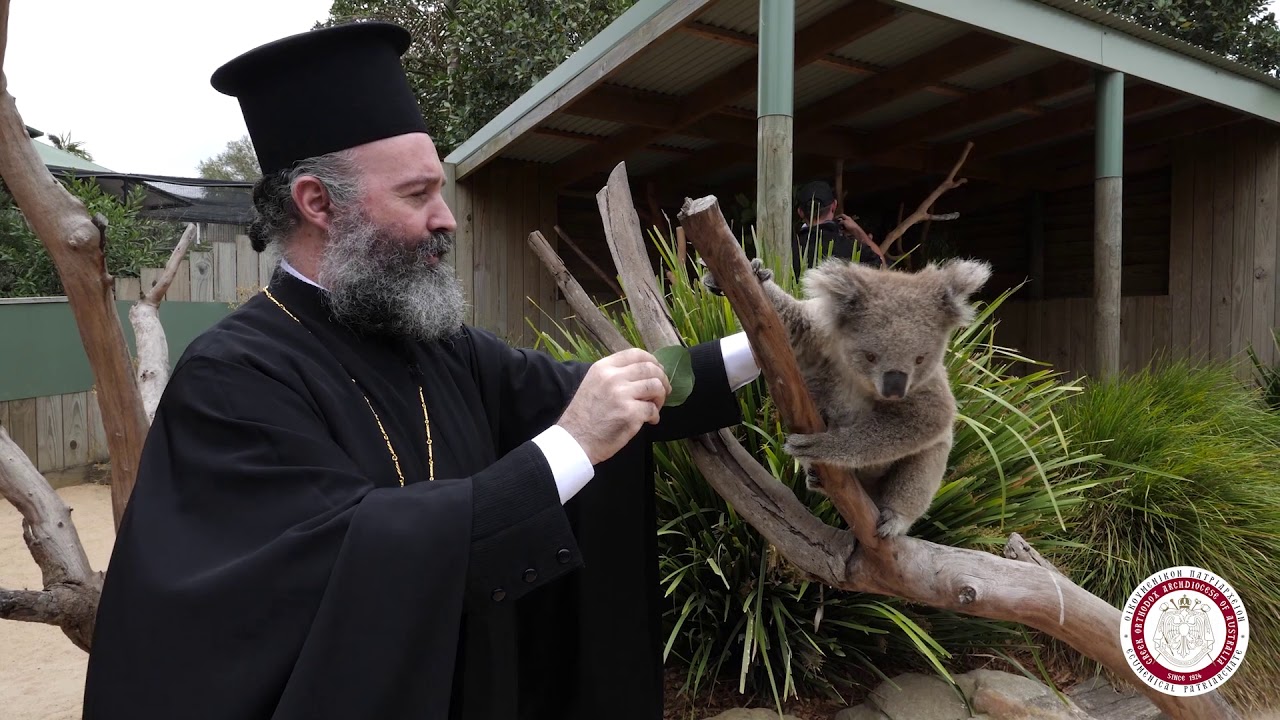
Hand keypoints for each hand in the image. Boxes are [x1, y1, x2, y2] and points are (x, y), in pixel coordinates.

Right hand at [557, 348, 671, 464]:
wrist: (575, 441)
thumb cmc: (584, 416)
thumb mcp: (593, 384)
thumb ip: (614, 375)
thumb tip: (644, 373)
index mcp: (603, 368)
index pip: (636, 354)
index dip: (653, 361)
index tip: (658, 371)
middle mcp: (613, 377)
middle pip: (650, 369)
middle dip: (662, 379)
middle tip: (664, 391)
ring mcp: (622, 395)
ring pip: (656, 386)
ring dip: (661, 397)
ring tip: (655, 406)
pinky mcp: (630, 414)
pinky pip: (653, 409)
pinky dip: (655, 416)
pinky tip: (650, 421)